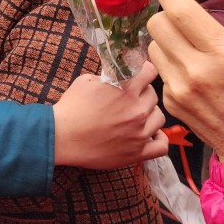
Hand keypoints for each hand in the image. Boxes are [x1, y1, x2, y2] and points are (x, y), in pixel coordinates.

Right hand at [52, 61, 167, 168]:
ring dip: (150, 114)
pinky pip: (161, 146)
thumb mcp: (87, 81)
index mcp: (126, 89)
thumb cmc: (71, 107)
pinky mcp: (137, 153)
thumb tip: (119, 75)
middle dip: (143, 93)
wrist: (62, 137)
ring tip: (137, 116)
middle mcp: (137, 110)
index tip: (140, 73)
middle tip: (130, 97)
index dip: (144, 70)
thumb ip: (108, 76)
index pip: (150, 72)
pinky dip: (159, 138)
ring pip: (159, 118)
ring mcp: (140, 133)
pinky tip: (150, 134)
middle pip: (153, 95)